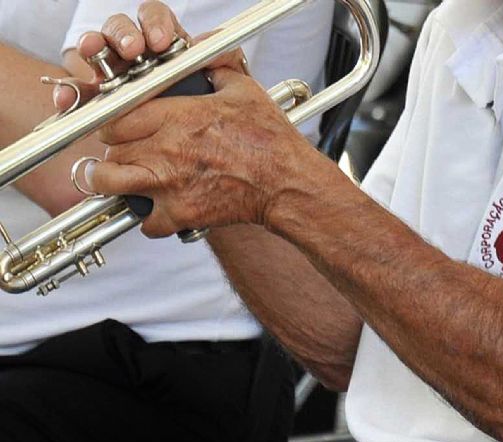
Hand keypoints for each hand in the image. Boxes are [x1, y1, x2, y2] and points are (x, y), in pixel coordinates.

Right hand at [54, 0, 245, 112]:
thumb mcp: (225, 88)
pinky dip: (68, 92)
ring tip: (93, 54)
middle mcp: (135, 54)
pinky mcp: (94, 99)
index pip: (155, 19)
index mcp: (164, 44)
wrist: (188, 150)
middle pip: (121, 29)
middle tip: (132, 49)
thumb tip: (210, 43)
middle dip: (124, 34)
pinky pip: (76, 90)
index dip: (155, 24)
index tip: (160, 41)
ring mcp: (112, 74)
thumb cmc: (205, 114)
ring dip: (93, 47)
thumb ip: (225, 62)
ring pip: (96, 51)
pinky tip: (66, 98)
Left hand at [88, 67, 333, 236]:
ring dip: (113, 182)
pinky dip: (149, 220)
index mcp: (175, 116)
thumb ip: (217, 66)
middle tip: (125, 152)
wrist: (285, 183)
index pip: (114, 115)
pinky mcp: (181, 213)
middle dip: (113, 150)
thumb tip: (206, 50)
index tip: (120, 125)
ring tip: (123, 181)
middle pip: (108, 149)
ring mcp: (169, 184)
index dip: (112, 120)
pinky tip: (158, 211)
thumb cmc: (269, 139)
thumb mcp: (244, 91)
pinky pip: (146, 223)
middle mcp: (165, 149)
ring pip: (110, 183)